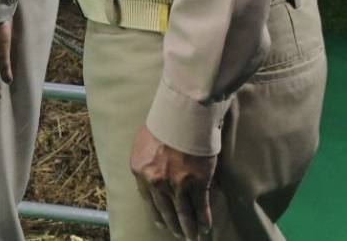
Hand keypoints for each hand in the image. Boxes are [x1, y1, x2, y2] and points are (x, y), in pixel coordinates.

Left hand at [130, 124, 215, 239]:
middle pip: (165, 210)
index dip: (156, 213)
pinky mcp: (198, 184)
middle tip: (179, 234)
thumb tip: (150, 174)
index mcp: (140, 171)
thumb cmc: (162, 123)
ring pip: (183, 212)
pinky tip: (206, 228)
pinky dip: (204, 219)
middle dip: (173, 224)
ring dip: (189, 227)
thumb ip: (146, 162)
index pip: (147, 199)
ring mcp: (177, 185)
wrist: (182, 117)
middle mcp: (156, 182)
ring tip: (192, 237)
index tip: (161, 222)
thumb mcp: (143, 143)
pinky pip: (201, 207)